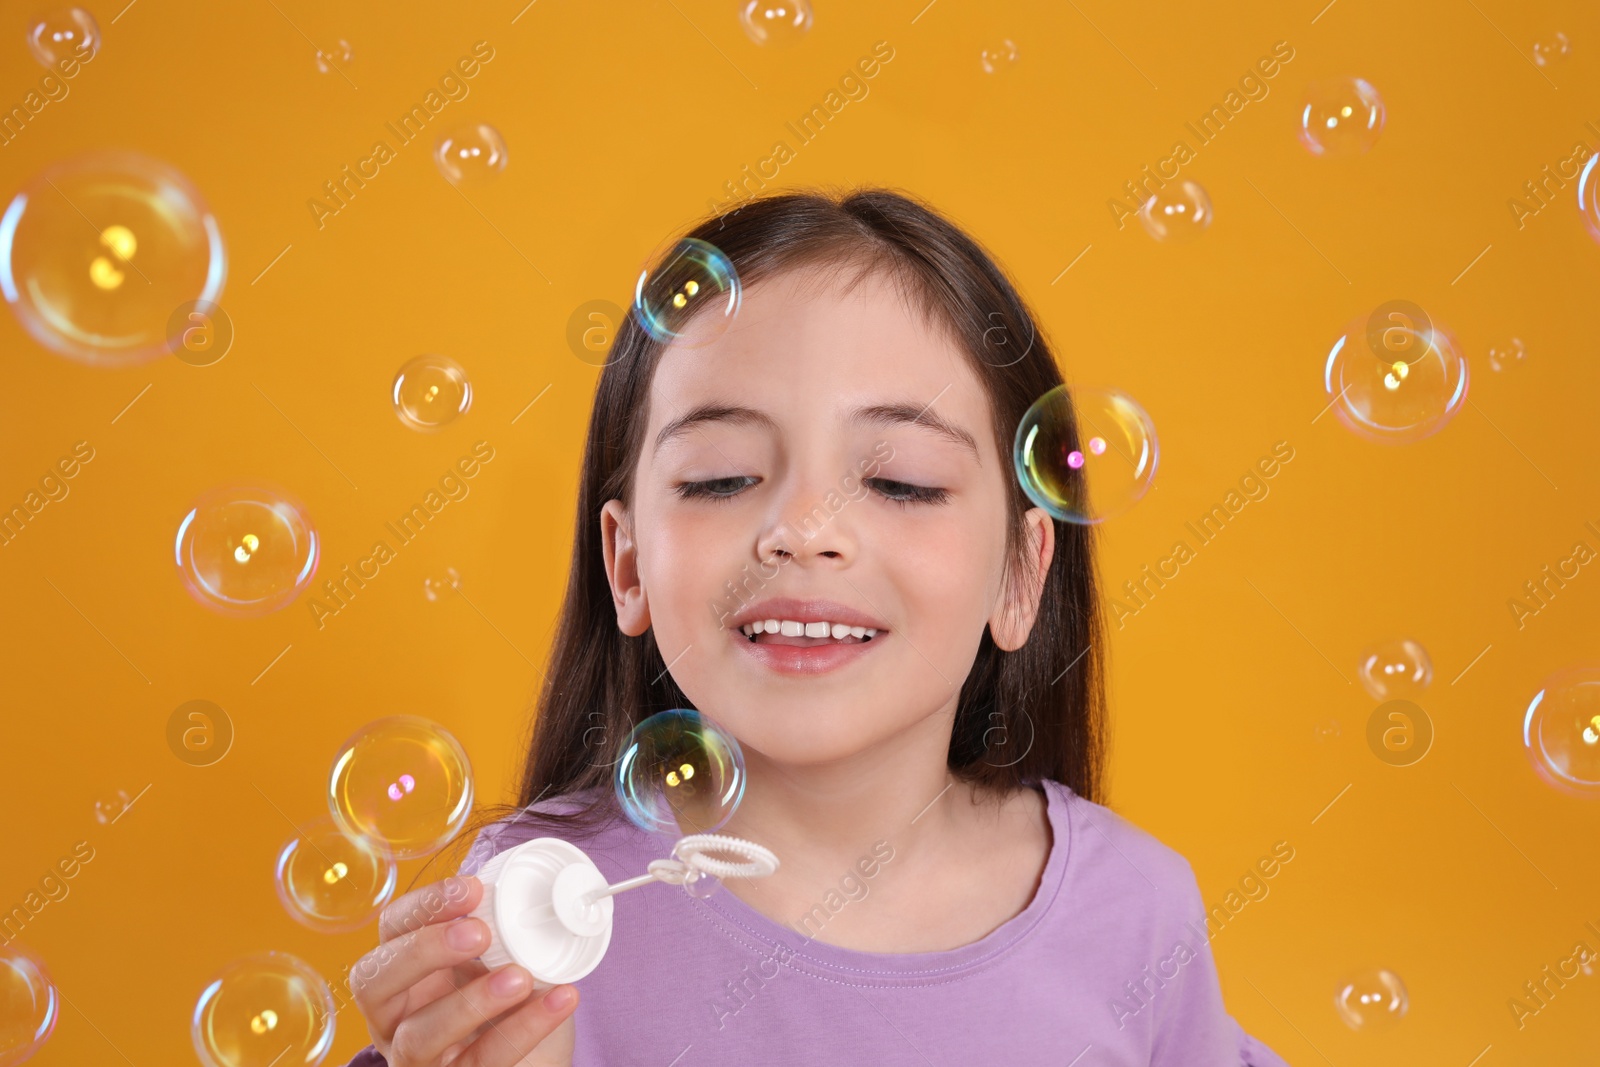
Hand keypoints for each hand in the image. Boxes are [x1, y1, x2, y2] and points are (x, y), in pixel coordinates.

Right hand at [350, 876, 578, 1065]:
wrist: (541, 1061)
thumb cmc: (512, 1005)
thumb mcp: (499, 962)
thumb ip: (498, 933)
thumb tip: (525, 892)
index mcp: (403, 973)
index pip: (390, 930)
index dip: (424, 906)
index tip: (473, 889)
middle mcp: (395, 1018)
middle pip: (374, 983)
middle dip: (423, 951)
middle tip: (479, 933)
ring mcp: (417, 1059)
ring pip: (418, 1036)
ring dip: (470, 1002)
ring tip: (521, 978)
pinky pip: (479, 1061)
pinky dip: (522, 1030)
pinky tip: (560, 1000)